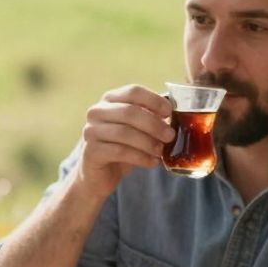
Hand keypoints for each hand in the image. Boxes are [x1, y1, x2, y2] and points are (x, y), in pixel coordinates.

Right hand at [73, 85, 174, 199]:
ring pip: (124, 133)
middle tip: (170, 136)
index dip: (154, 100)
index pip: (133, 91)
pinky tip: (152, 162)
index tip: (170, 112)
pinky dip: (140, 157)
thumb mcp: (139, 130)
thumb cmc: (124, 147)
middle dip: (154, 125)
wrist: (100, 174)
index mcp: (110, 99)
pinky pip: (119, 152)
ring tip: (160, 151)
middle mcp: (97, 111)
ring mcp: (91, 131)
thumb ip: (152, 118)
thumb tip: (176, 112)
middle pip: (129, 112)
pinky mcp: (90, 151)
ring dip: (148, 142)